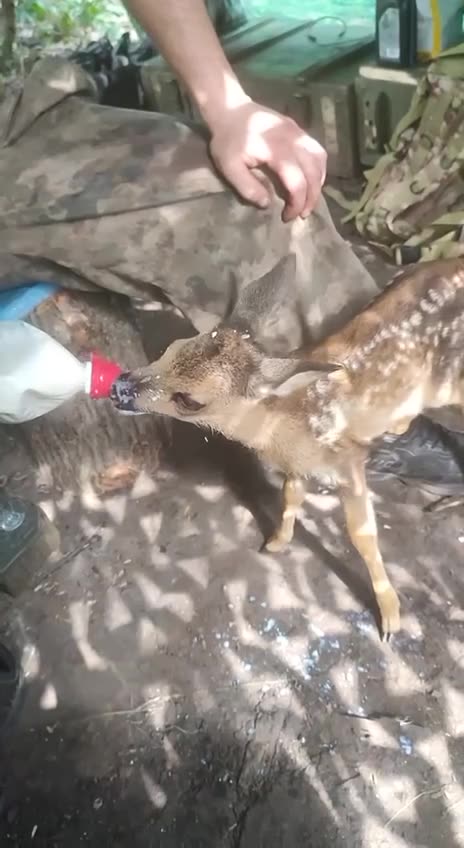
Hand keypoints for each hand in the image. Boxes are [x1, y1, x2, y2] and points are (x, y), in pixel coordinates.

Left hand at [208, 100, 326, 220]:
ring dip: (318, 182)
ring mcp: (297, 131)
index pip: (297, 182)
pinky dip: (318, 168)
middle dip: (311, 198)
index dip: (296, 204)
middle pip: (313, 173)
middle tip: (302, 214)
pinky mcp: (298, 128)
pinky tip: (311, 179)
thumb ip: (247, 188)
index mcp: (276, 151)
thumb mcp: (228, 167)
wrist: (229, 108)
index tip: (287, 217)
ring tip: (309, 198)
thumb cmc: (227, 140)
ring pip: (320, 160)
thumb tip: (267, 204)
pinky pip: (317, 149)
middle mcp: (292, 140)